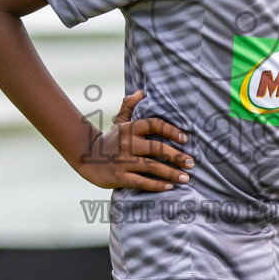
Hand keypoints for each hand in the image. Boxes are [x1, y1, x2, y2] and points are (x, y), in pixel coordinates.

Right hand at [78, 90, 193, 191]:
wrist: (86, 159)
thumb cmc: (110, 140)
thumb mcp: (118, 122)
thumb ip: (129, 106)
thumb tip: (142, 92)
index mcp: (130, 128)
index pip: (154, 124)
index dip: (171, 130)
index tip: (185, 139)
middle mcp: (127, 143)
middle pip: (156, 148)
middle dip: (176, 156)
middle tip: (192, 163)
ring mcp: (123, 161)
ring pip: (151, 166)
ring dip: (171, 173)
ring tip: (186, 177)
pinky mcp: (119, 177)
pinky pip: (141, 181)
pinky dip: (156, 185)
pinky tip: (169, 187)